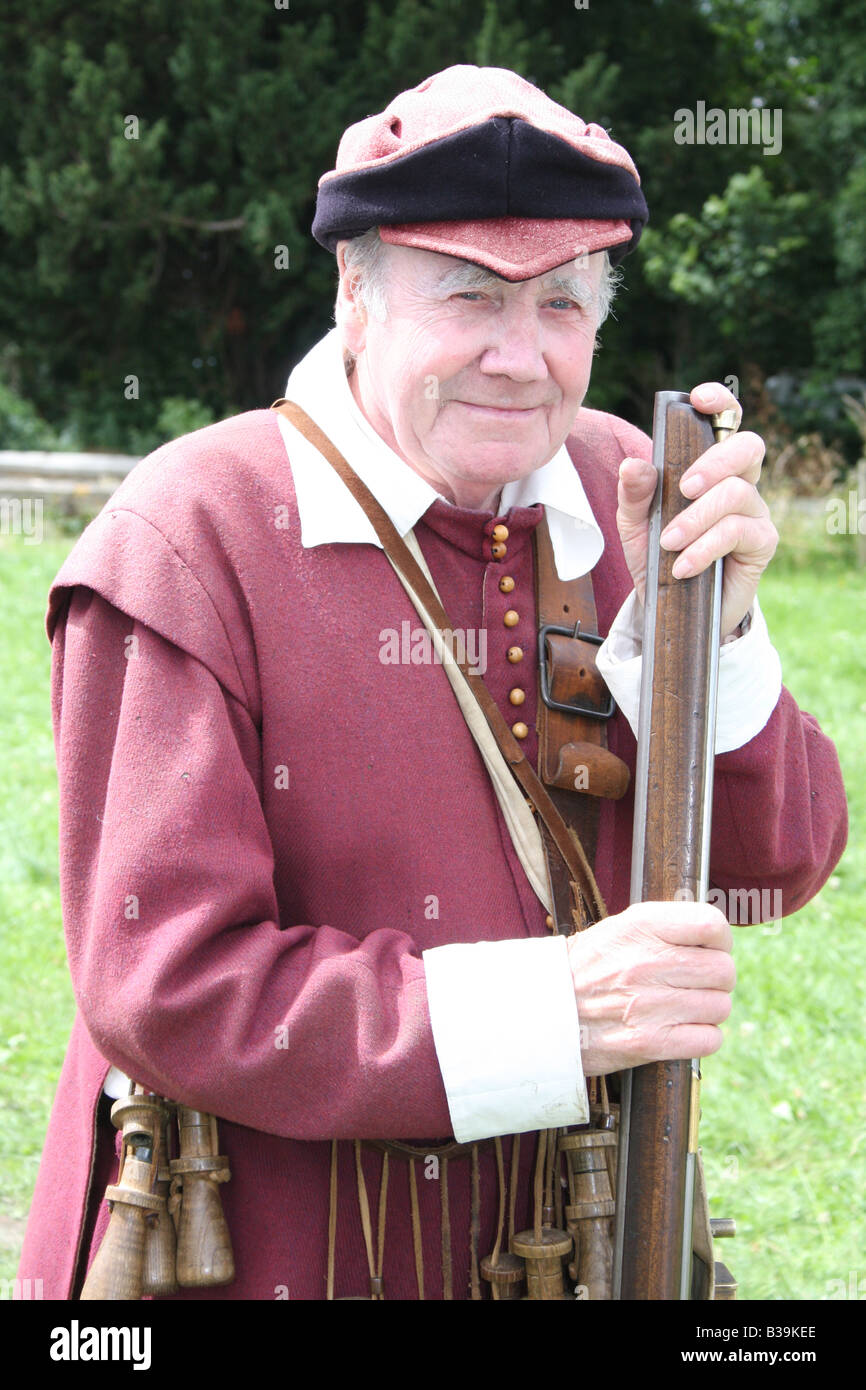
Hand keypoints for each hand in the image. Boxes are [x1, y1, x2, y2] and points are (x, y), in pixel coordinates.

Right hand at [566, 901, 735, 1074]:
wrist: (540, 1012)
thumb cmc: (583, 969)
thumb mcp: (617, 930)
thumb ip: (663, 927)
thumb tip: (712, 934)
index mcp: (641, 926)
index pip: (712, 925)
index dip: (720, 940)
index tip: (711, 949)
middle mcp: (648, 962)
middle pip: (723, 970)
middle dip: (716, 979)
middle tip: (697, 984)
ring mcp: (650, 1004)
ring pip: (720, 1006)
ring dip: (709, 1010)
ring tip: (685, 1008)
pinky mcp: (649, 1043)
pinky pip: (708, 1040)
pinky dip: (703, 1038)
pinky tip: (683, 1030)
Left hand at [616, 382, 777, 637]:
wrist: (673, 609)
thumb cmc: (658, 556)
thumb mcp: (635, 524)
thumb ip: (634, 493)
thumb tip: (633, 465)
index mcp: (710, 466)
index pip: (726, 421)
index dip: (720, 402)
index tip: (699, 399)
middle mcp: (738, 482)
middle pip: (748, 446)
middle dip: (716, 461)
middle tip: (684, 487)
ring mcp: (754, 511)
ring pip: (738, 494)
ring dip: (698, 518)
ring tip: (669, 542)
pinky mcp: (762, 543)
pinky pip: (739, 532)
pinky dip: (706, 547)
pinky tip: (684, 566)